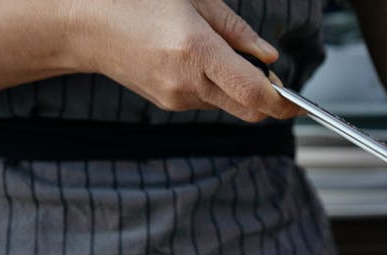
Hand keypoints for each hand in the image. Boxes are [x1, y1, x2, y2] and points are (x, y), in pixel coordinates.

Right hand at [71, 0, 300, 121]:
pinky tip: (197, 62)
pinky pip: (209, 102)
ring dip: (240, 89)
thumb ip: (237, 31)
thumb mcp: (193, 0)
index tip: (301, 101)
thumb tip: (269, 58)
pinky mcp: (170, 105)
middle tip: (273, 78)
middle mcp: (188, 81)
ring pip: (230, 105)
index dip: (285, 102)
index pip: (255, 93)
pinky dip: (218, 88)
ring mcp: (177, 98)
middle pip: (250, 111)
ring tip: (218, 53)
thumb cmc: (136, 2)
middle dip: (270, 101)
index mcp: (197, 50)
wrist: (85, 27)